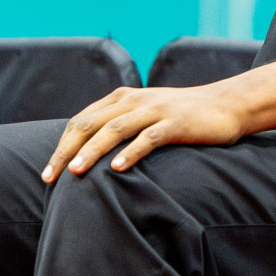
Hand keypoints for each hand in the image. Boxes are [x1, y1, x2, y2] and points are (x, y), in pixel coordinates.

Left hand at [41, 83, 244, 181]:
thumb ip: (119, 123)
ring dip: (92, 151)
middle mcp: (135, 100)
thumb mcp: (146, 113)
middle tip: (50, 177)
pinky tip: (117, 168)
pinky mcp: (176, 122)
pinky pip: (149, 137)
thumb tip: (87, 152)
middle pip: (91, 124)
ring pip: (115, 129)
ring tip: (76, 172)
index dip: (62, 146)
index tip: (49, 172)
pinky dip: (131, 152)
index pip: (81, 121)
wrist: (226, 105)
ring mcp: (156, 110)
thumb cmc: (182, 115)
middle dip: (67, 151)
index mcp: (122, 98)